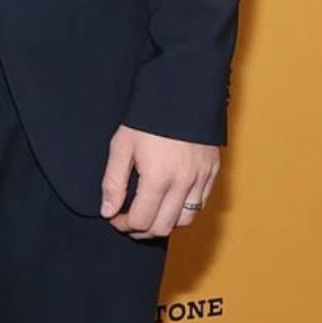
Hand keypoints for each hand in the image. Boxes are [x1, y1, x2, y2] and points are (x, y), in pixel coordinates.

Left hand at [100, 125, 219, 238]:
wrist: (182, 93)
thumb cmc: (148, 117)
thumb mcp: (122, 146)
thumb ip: (113, 182)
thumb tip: (108, 211)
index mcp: (158, 178)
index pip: (141, 221)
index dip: (123, 225)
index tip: (114, 217)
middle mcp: (183, 183)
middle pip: (163, 228)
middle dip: (142, 230)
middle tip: (129, 220)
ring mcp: (202, 179)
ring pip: (185, 220)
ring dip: (165, 223)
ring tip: (150, 212)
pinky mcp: (213, 172)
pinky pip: (201, 204)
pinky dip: (184, 210)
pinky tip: (169, 201)